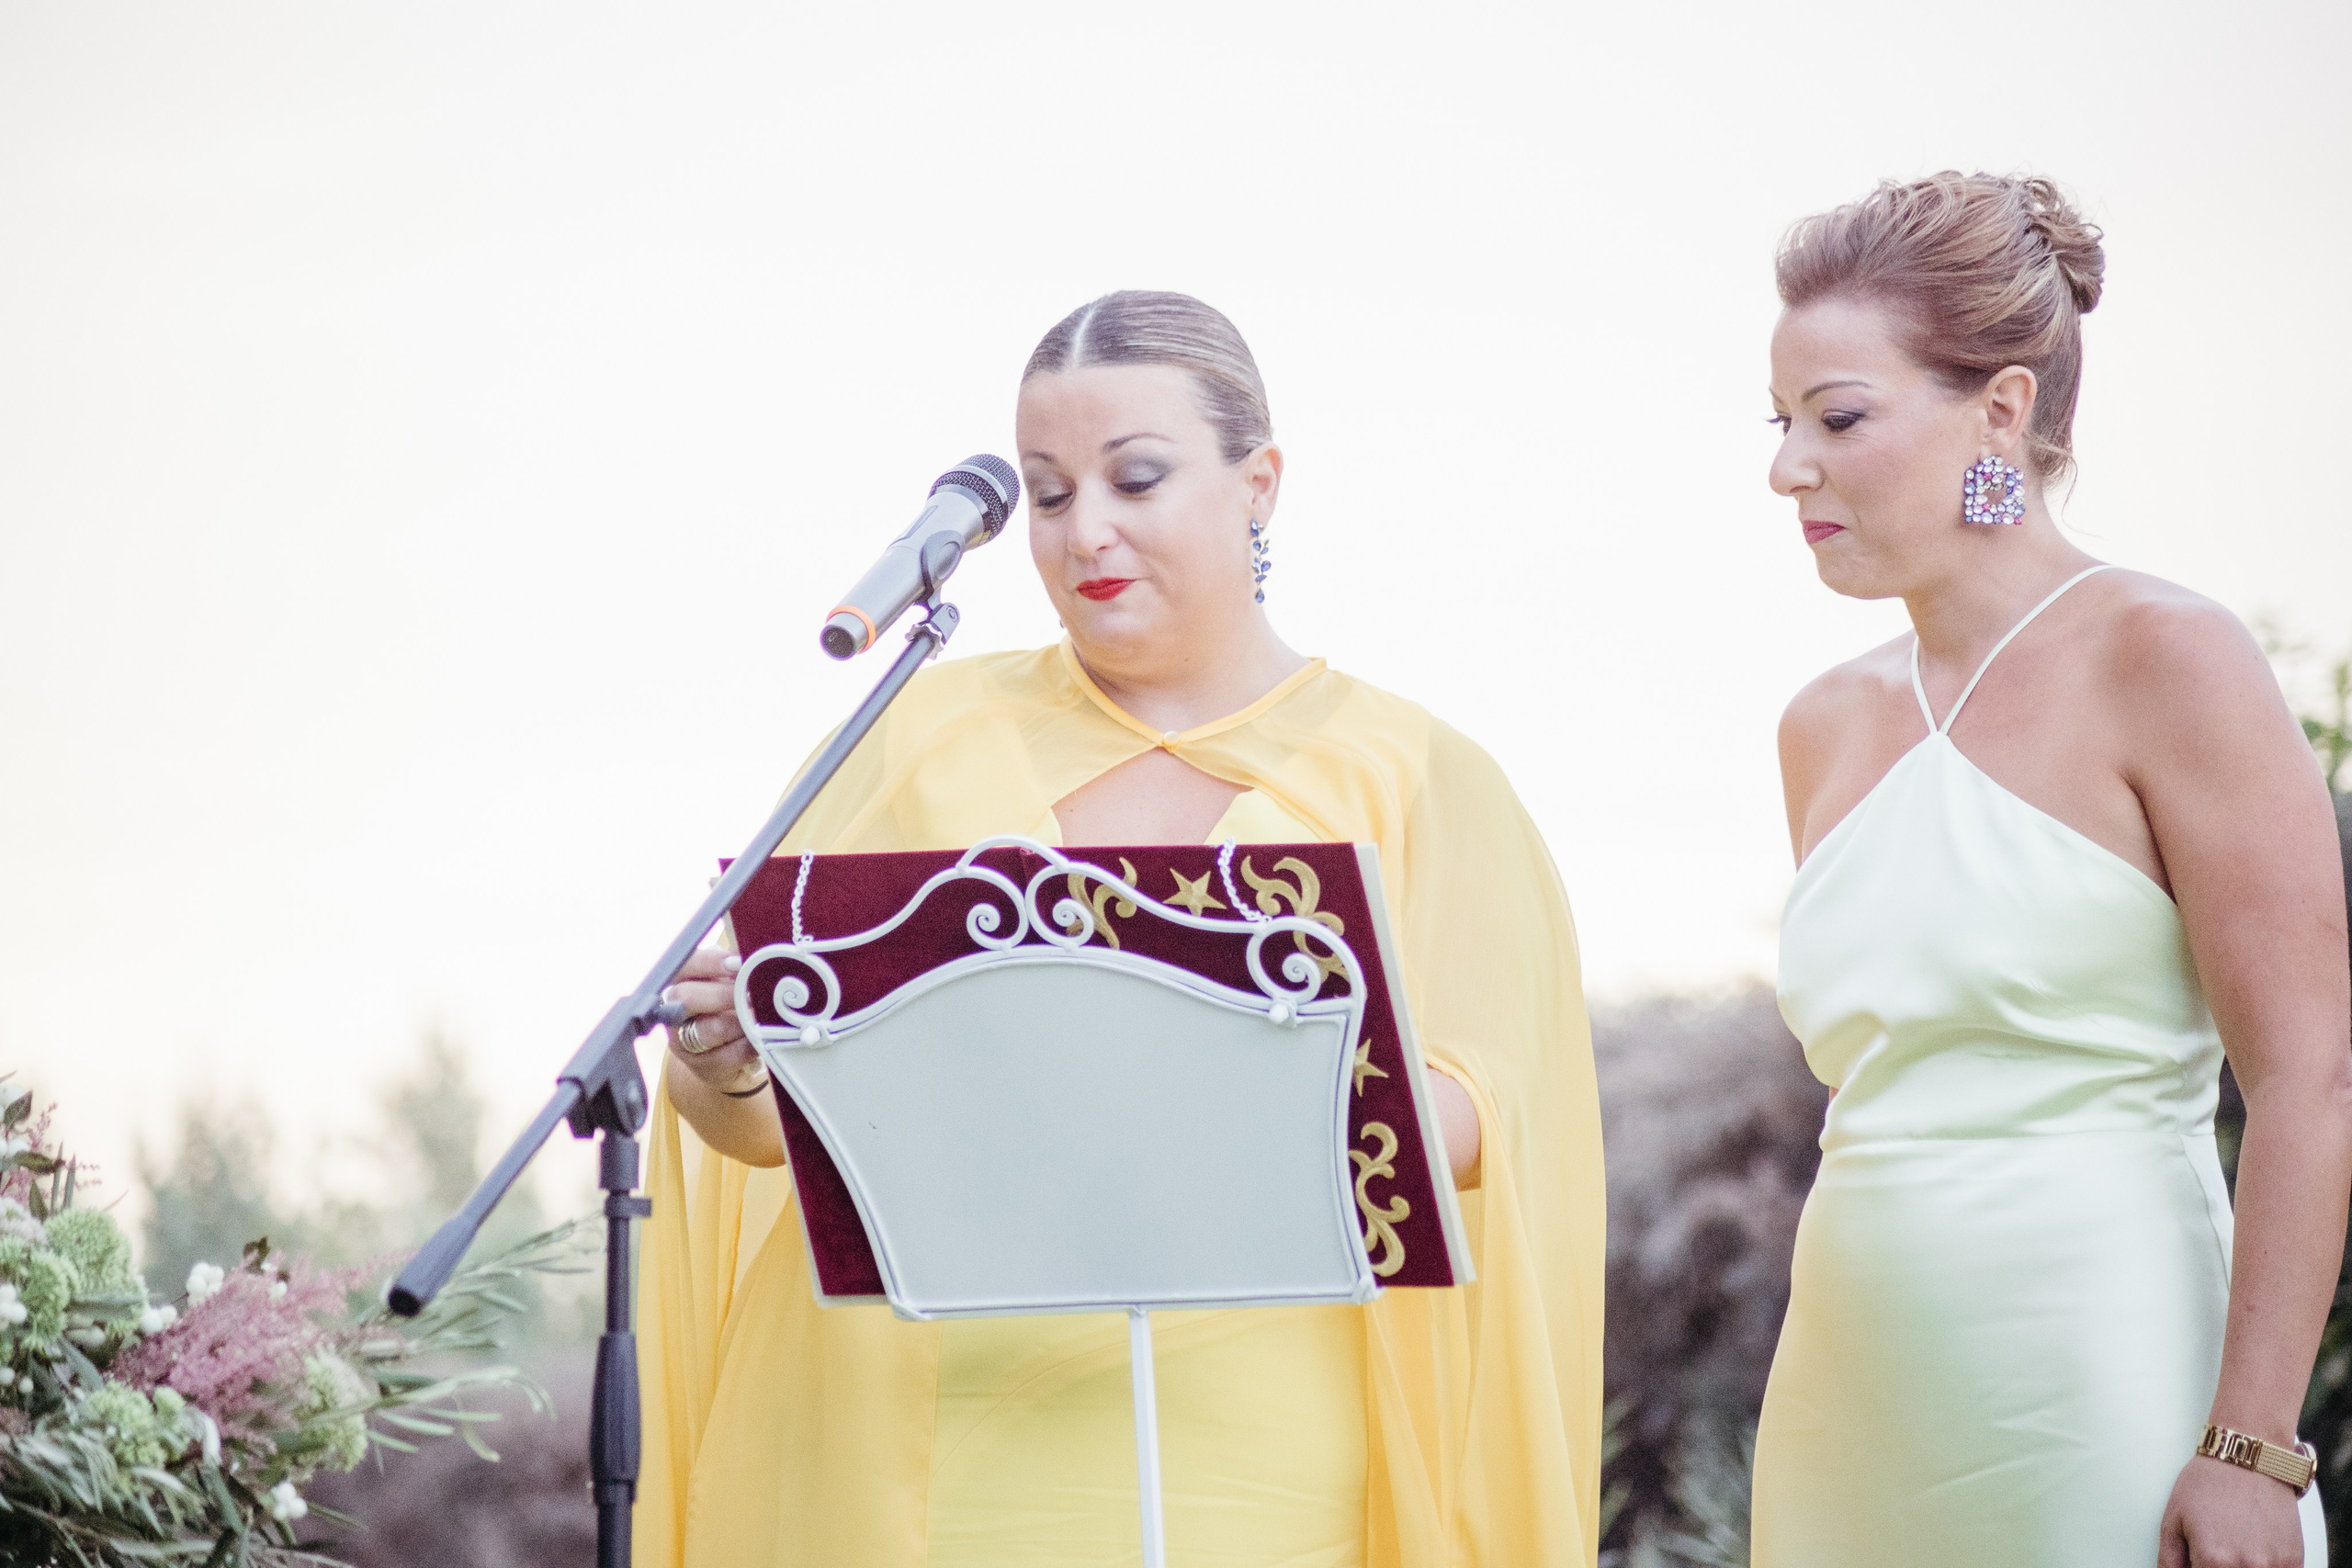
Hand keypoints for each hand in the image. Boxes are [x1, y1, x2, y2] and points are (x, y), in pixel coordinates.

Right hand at [663, 948, 764, 1093]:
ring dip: (739, 1022)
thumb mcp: (729, 982)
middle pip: (686, 998)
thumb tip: (755, 945)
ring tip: (760, 1015)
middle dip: (722, 995)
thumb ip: (737, 966)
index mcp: (682, 981)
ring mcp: (685, 1041)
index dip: (710, 963)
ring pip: (708, 1030)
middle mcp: (676, 1011)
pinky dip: (750, 1044)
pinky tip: (763, 1037)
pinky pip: (729, 1055)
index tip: (738, 963)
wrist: (726, 1056)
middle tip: (749, 994)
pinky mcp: (704, 1066)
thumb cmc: (729, 1007)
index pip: (686, 965)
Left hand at [2158, 1452, 2304, 1567]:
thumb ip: (2170, 1559)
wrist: (2250, 1459)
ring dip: (2239, 1567)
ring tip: (2232, 1541)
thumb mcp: (2173, 1519)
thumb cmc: (2208, 1484)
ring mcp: (2274, 1565)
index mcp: (2213, 1560)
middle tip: (2215, 1548)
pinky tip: (2252, 1546)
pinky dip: (2263, 1567)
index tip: (2197, 1560)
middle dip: (2216, 1567)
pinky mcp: (2294, 1560)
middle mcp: (2246, 1567)